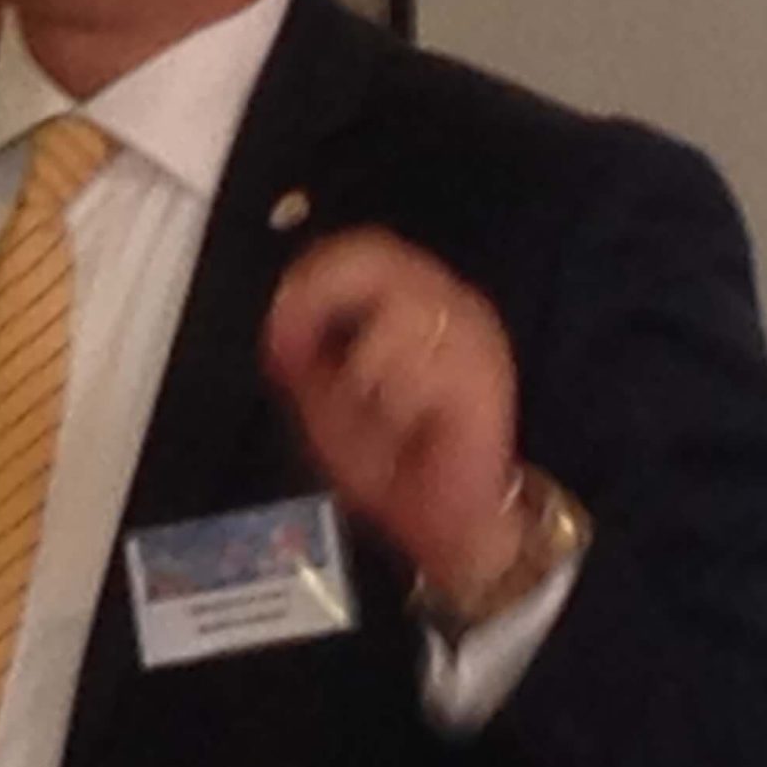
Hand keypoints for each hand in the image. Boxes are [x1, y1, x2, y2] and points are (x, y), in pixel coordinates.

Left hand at [263, 228, 527, 601]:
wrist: (446, 516)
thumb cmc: (390, 456)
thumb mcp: (322, 399)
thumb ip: (301, 354)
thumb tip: (280, 321)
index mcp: (409, 300)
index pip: (360, 250)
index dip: (309, 277)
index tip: (280, 325)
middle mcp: (446, 303)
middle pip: (379, 260)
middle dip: (324, 303)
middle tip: (301, 351)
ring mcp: (473, 335)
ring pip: (400, 312)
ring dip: (364, 366)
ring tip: (371, 406)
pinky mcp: (486, 376)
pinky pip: (425, 366)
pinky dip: (397, 398)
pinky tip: (403, 423)